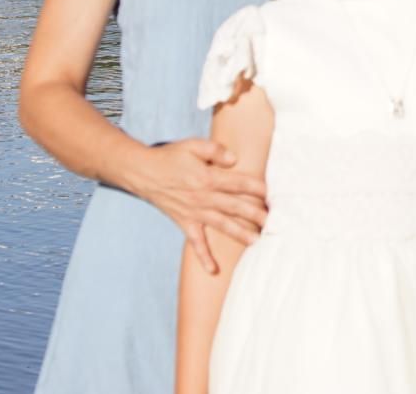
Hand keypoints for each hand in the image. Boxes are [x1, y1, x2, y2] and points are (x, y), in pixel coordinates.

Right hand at [131, 138, 267, 273]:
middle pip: (234, 207)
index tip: (272, 193)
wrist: (143, 173)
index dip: (256, 188)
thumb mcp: (193, 146)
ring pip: (221, 224)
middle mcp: (203, 197)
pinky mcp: (184, 222)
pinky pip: (196, 243)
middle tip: (272, 222)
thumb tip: (234, 159)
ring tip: (256, 241)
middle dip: (254, 214)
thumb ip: (215, 150)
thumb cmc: (171, 157)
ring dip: (239, 233)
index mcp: (207, 178)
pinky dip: (204, 257)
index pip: (237, 184)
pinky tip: (214, 270)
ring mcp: (194, 212)